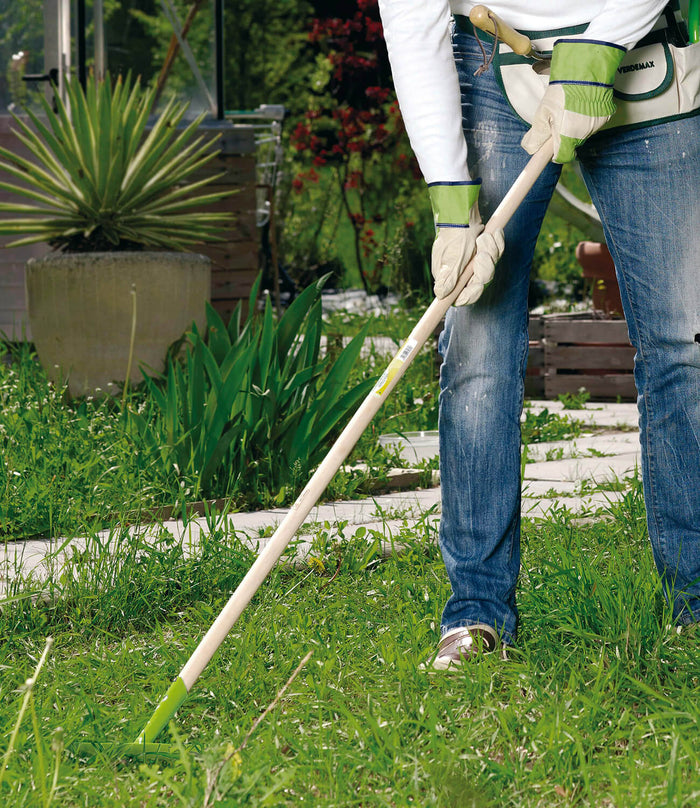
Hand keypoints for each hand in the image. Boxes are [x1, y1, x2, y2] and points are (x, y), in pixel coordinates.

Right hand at [428, 181, 503, 305]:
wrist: (461, 212)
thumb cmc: (453, 236)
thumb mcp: (451, 259)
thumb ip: (448, 278)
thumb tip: (440, 295)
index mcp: (450, 278)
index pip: (461, 296)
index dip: (471, 294)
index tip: (478, 287)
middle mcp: (461, 273)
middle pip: (479, 283)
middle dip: (485, 269)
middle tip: (482, 256)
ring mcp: (473, 262)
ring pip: (490, 268)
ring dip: (491, 252)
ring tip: (485, 238)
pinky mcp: (483, 251)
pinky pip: (496, 254)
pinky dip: (497, 244)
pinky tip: (494, 234)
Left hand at [521, 39, 625, 162]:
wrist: (586, 68)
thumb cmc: (563, 88)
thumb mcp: (543, 112)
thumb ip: (536, 134)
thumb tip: (530, 148)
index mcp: (568, 136)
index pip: (562, 157)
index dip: (554, 154)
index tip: (549, 149)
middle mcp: (584, 133)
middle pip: (571, 144)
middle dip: (563, 136)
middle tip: (557, 118)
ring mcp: (596, 125)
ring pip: (581, 133)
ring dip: (574, 126)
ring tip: (569, 107)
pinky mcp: (605, 116)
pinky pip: (592, 123)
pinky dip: (586, 117)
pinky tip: (581, 104)